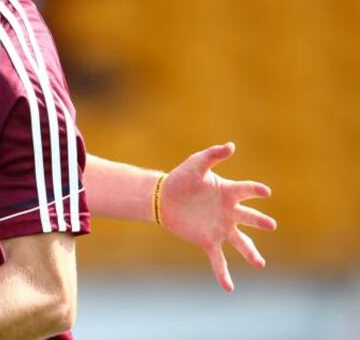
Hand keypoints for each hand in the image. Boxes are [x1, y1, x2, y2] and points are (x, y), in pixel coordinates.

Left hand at [160, 142, 276, 291]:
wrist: (163, 198)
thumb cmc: (181, 178)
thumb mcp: (195, 164)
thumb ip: (212, 155)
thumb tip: (231, 146)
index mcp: (228, 192)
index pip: (246, 191)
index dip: (255, 190)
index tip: (264, 192)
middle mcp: (229, 212)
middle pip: (249, 217)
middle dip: (260, 221)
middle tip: (271, 225)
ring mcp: (220, 227)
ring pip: (241, 242)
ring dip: (251, 253)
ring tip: (260, 264)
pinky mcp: (207, 240)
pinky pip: (218, 259)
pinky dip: (223, 273)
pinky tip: (229, 288)